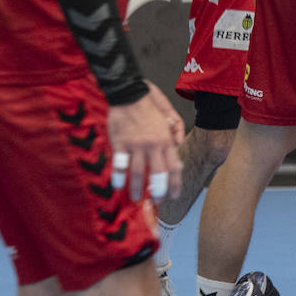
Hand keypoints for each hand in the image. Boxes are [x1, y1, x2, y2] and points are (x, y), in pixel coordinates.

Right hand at [108, 81, 184, 201]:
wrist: (130, 93)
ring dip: (137, 188)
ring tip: (136, 198)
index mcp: (166, 141)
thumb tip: (178, 147)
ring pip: (137, 172)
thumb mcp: (169, 117)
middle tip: (157, 202)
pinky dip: (119, 176)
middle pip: (158, 174)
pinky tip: (118, 186)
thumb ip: (175, 133)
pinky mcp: (120, 142)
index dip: (175, 184)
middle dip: (158, 191)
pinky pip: (120, 163)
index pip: (174, 168)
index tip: (174, 195)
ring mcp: (136, 145)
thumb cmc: (150, 105)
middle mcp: (153, 146)